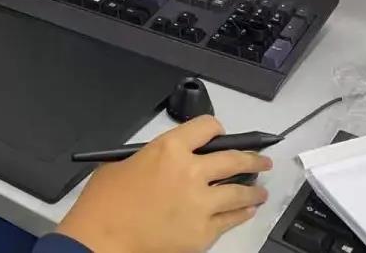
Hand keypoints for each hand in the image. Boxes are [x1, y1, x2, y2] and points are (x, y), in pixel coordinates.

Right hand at [56, 116, 270, 252]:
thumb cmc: (106, 200)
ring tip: (260, 190)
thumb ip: (152, 156)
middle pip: (233, 159)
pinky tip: (246, 210)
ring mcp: (201, 204)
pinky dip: (242, 213)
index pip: (207, 128)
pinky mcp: (204, 232)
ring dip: (253, 190)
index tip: (219, 134)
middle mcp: (191, 172)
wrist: (103, 237)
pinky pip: (231, 219)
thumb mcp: (124, 162)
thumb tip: (165, 161)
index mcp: (169, 149)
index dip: (216, 129)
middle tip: (261, 160)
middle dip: (252, 158)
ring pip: (240, 193)